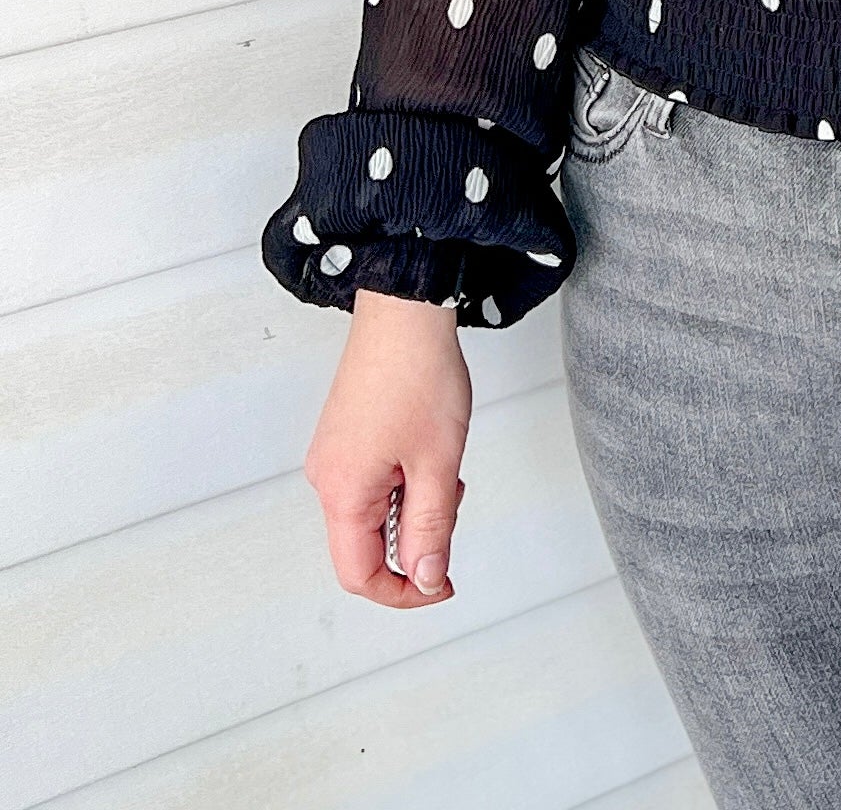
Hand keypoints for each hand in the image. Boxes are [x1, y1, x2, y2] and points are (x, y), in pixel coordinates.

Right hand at [305, 288, 473, 606]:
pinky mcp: (345, 435)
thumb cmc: (419, 374)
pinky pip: (373, 481)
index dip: (404, 592)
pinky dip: (405, 480)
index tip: (442, 584)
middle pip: (366, 544)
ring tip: (443, 463)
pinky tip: (429, 449)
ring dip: (415, 503)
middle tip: (451, 498)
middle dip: (416, 536)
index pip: (360, 575)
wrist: (405, 310)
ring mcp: (334, 454)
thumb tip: (427, 579)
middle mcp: (327, 476)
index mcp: (343, 492)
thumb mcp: (438, 463)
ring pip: (374, 511)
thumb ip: (431, 529)